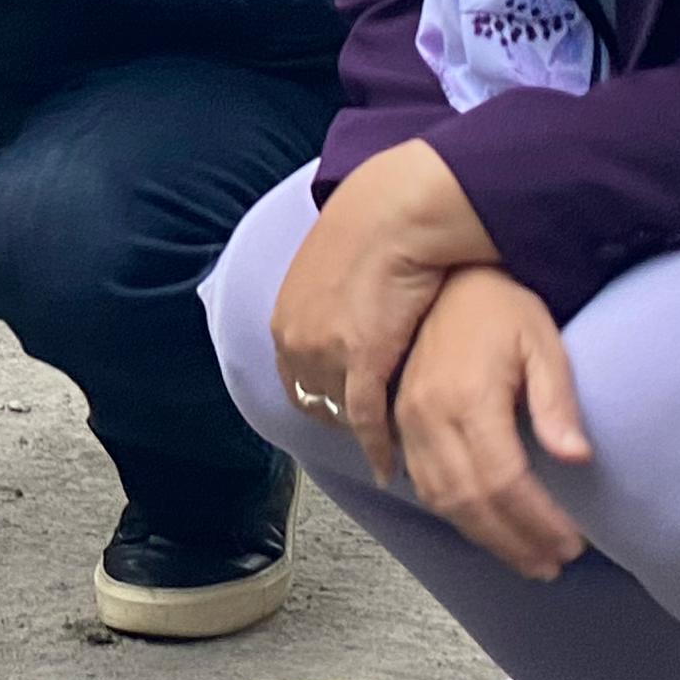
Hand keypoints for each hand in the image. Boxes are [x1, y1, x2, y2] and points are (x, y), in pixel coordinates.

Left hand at [267, 137, 495, 463]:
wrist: (395, 214)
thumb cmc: (373, 230)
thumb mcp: (329, 270)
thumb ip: (326, 304)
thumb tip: (342, 322)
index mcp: (284, 319)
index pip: (295, 380)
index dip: (322, 398)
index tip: (344, 409)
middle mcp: (295, 341)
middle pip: (318, 402)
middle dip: (343, 416)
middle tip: (375, 427)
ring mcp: (324, 354)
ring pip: (345, 412)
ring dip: (367, 428)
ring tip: (394, 439)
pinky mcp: (361, 361)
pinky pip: (366, 420)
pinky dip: (379, 447)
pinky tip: (390, 465)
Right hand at [383, 266, 591, 577]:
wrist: (445, 277)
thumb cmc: (501, 306)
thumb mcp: (542, 343)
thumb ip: (556, 402)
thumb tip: (577, 459)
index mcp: (467, 398)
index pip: (506, 481)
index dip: (539, 521)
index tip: (574, 542)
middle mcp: (429, 416)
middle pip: (472, 501)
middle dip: (515, 541)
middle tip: (552, 564)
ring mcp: (408, 421)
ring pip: (443, 500)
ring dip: (485, 537)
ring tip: (526, 560)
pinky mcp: (398, 421)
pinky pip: (422, 483)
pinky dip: (454, 514)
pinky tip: (483, 528)